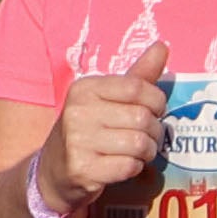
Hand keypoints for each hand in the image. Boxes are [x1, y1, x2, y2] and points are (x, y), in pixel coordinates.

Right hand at [44, 42, 171, 212]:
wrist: (54, 171)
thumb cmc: (89, 130)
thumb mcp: (108, 98)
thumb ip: (138, 76)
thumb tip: (162, 46)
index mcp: (85, 88)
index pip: (139, 87)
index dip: (157, 102)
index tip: (152, 110)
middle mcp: (77, 111)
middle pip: (143, 118)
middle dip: (154, 131)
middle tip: (144, 136)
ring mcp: (77, 141)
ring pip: (140, 144)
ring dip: (146, 152)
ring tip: (135, 152)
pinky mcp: (82, 169)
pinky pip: (129, 166)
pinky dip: (134, 168)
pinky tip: (121, 165)